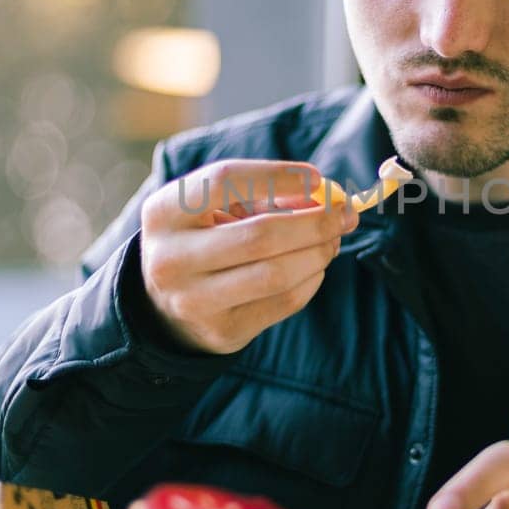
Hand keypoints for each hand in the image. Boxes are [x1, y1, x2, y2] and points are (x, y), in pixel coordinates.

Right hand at [139, 159, 357, 354]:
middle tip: (343, 214)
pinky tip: (316, 265)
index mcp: (165, 212)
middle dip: (314, 222)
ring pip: (278, 274)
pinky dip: (312, 279)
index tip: (316, 178)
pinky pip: (285, 302)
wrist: (166, 302)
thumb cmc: (203, 238)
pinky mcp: (223, 332)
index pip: (224, 181)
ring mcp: (195, 301)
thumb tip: (330, 197)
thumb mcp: (215, 207)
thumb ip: (265, 194)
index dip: (276, 176)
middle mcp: (171, 259)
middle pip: (261, 235)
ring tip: (332, 239)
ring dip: (319, 252)